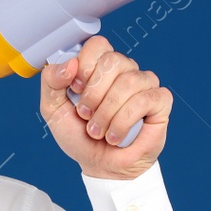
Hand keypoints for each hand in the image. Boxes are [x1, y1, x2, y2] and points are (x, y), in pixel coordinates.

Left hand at [39, 35, 170, 179]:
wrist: (100, 166)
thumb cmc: (80, 136)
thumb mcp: (53, 109)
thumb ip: (51, 81)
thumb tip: (70, 64)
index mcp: (99, 66)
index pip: (98, 44)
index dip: (84, 66)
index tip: (76, 90)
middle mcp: (124, 70)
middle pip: (113, 61)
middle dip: (94, 94)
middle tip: (86, 115)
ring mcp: (144, 83)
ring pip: (128, 82)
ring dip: (107, 113)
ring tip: (99, 131)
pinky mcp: (160, 101)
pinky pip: (145, 99)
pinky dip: (124, 121)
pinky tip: (116, 135)